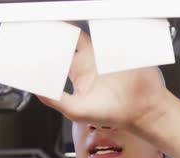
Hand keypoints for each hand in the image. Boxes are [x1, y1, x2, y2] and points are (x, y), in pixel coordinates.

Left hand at [38, 29, 166, 128]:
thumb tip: (37, 89)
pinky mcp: (125, 47)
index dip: (49, 46)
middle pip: (73, 34)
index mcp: (79, 71)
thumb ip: (55, 100)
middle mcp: (92, 59)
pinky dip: (109, 27)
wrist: (142, 112)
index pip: (59, 52)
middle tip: (57, 27)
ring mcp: (109, 51)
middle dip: (63, 28)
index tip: (42, 42)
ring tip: (74, 20)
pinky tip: (103, 33)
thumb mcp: (77, 111)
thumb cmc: (111, 114)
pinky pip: (116, 31)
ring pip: (93, 28)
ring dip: (84, 23)